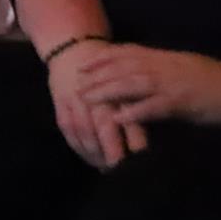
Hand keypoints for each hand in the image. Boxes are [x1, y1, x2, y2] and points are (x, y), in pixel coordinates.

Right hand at [47, 41, 148, 168]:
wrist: (72, 47)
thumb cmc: (109, 68)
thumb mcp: (130, 81)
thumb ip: (143, 104)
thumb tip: (160, 131)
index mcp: (119, 89)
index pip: (130, 121)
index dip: (136, 143)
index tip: (143, 162)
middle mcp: (97, 95)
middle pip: (104, 129)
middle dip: (113, 153)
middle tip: (122, 172)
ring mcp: (75, 100)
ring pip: (84, 132)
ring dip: (94, 154)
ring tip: (106, 169)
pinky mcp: (60, 103)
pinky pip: (67, 129)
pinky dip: (77, 146)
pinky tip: (88, 158)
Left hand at [80, 44, 220, 127]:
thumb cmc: (209, 77)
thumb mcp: (178, 63)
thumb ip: (156, 63)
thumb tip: (134, 66)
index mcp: (161, 57)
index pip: (124, 53)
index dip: (101, 58)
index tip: (82, 63)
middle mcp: (161, 67)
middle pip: (120, 68)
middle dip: (96, 76)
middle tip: (75, 84)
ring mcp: (169, 84)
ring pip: (130, 85)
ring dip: (106, 91)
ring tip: (86, 99)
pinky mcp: (180, 103)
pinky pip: (152, 107)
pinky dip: (134, 111)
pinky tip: (118, 118)